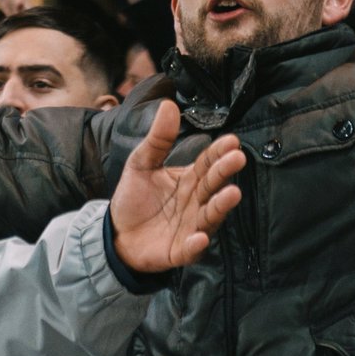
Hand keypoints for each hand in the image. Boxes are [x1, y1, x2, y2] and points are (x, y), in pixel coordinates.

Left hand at [110, 100, 244, 271]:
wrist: (117, 234)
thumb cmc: (135, 198)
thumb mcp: (141, 163)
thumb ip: (158, 139)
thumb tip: (169, 104)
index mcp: (189, 180)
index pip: (207, 163)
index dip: (218, 152)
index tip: (231, 140)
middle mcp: (195, 202)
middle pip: (212, 186)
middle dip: (225, 172)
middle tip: (237, 158)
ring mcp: (190, 227)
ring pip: (209, 216)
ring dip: (221, 206)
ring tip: (232, 193)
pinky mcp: (179, 251)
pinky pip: (190, 249)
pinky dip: (196, 245)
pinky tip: (200, 237)